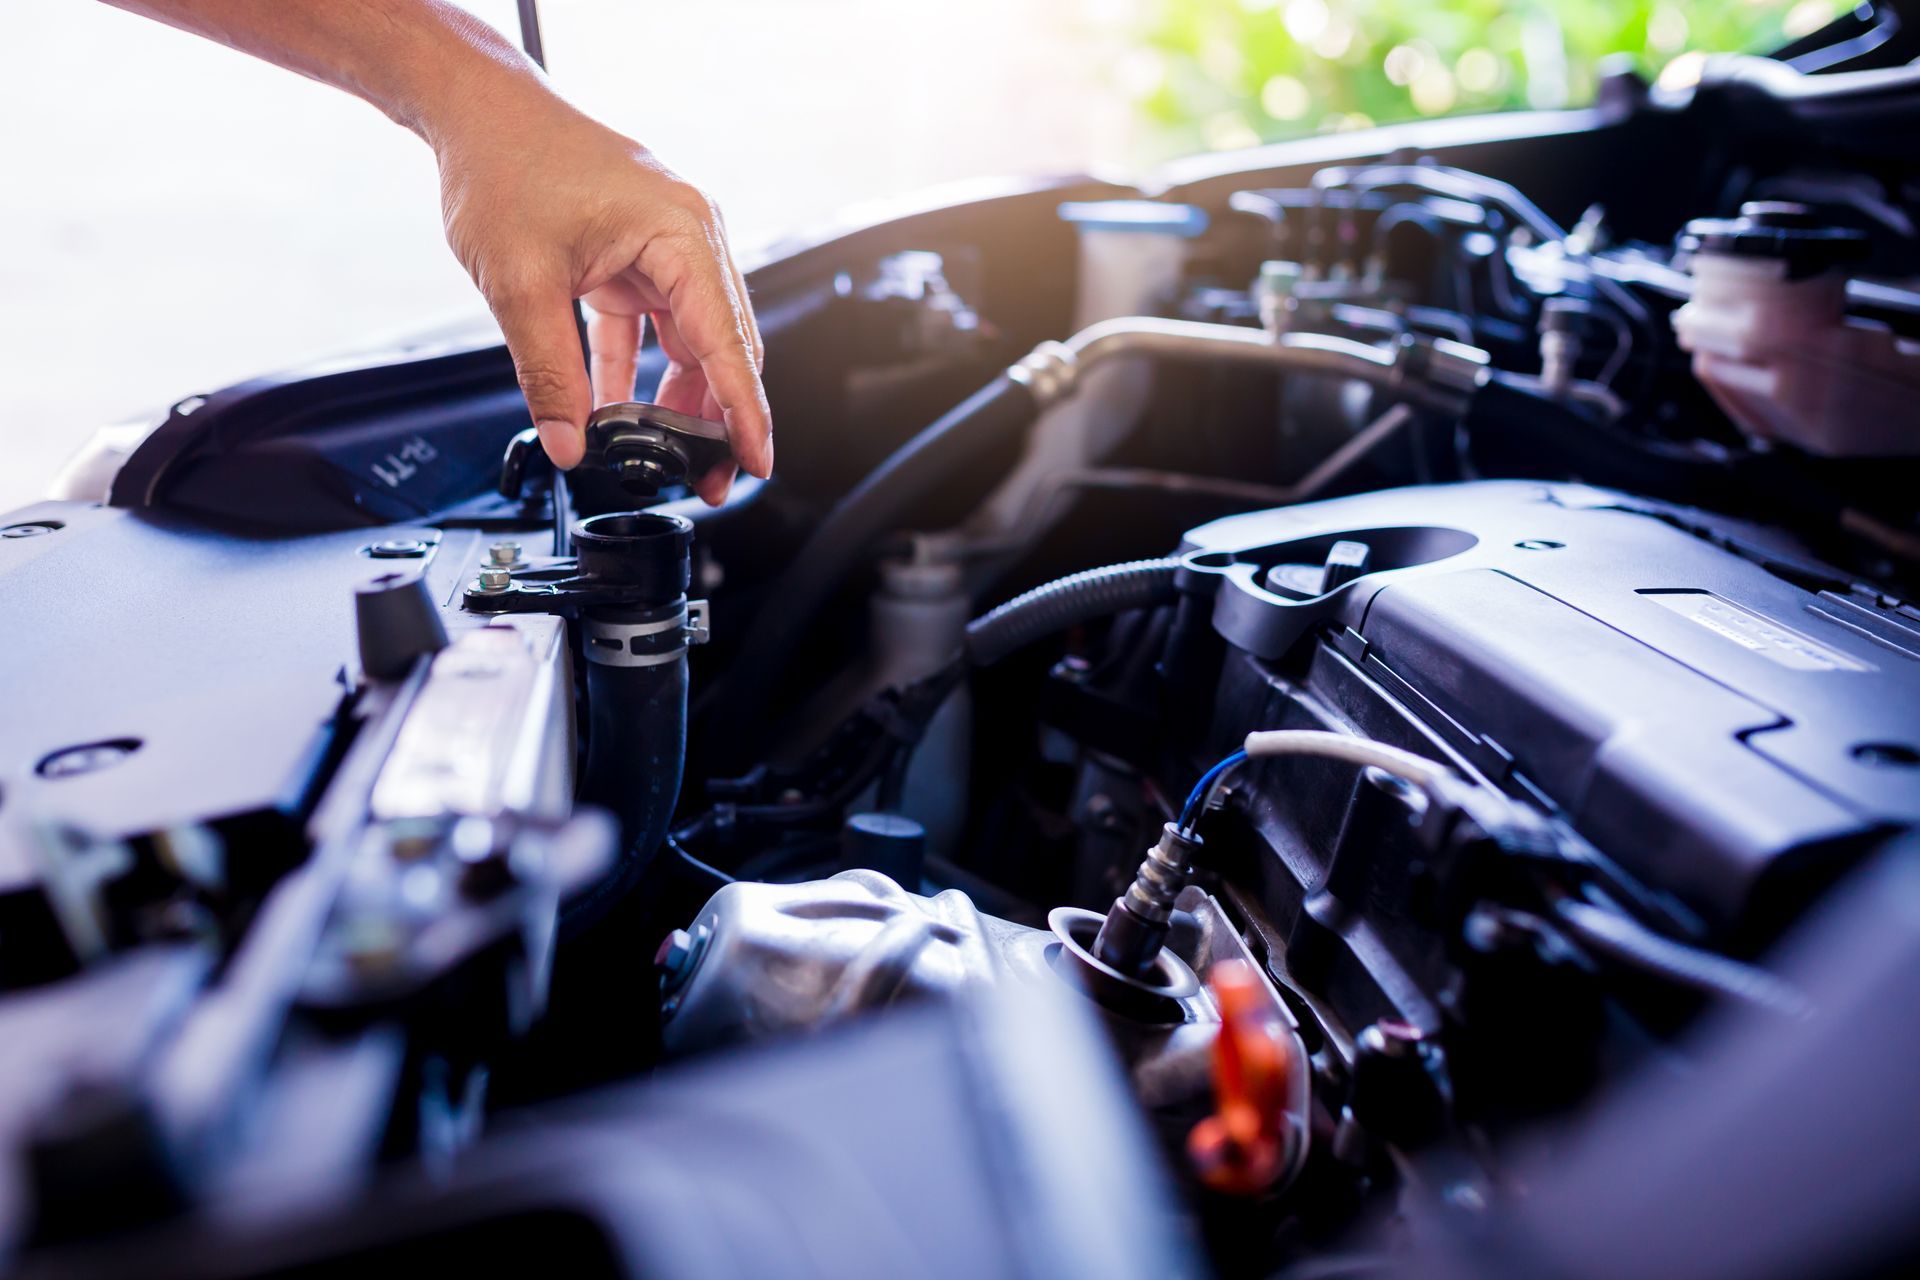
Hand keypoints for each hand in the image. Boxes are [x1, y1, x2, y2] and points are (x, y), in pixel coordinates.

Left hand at [432, 84, 768, 503]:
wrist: (478, 111)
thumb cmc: (505, 164)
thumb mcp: (520, 284)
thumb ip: (549, 373)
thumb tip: (570, 444)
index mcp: (682, 234)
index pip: (727, 342)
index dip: (744, 413)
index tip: (755, 462)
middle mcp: (689, 238)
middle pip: (724, 348)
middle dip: (716, 419)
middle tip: (707, 480)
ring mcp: (666, 247)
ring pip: (692, 343)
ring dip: (677, 400)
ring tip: (660, 454)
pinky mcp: (638, 257)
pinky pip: (654, 329)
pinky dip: (637, 372)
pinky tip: (615, 412)